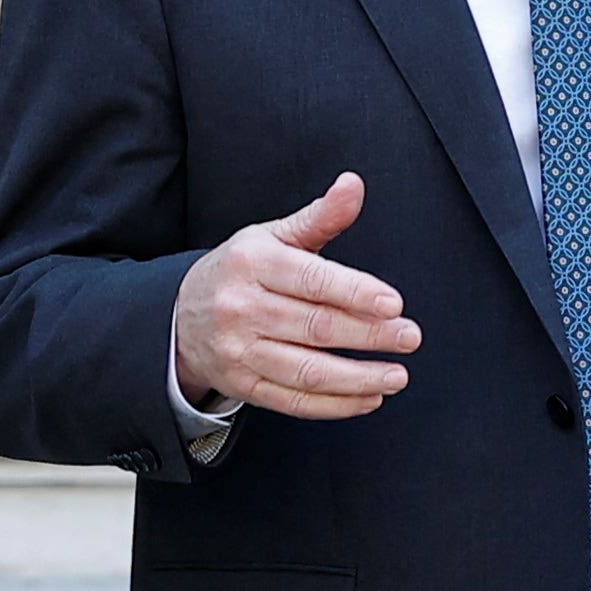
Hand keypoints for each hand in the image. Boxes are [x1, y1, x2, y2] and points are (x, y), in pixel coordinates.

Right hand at [173, 174, 414, 421]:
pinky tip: (368, 397)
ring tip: (397, 375)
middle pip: (315, 327)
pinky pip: (294, 401)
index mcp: (252, 264)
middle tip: (409, 337)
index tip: (393, 304)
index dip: (355, 292)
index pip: (311, 280)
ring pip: (307, 371)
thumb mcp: (272, 237)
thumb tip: (353, 185)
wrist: (181, 315)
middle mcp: (242, 308)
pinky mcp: (243, 385)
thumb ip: (320, 217)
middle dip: (369, 335)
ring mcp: (239, 351)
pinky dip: (336, 405)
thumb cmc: (240, 271)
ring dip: (359, 378)